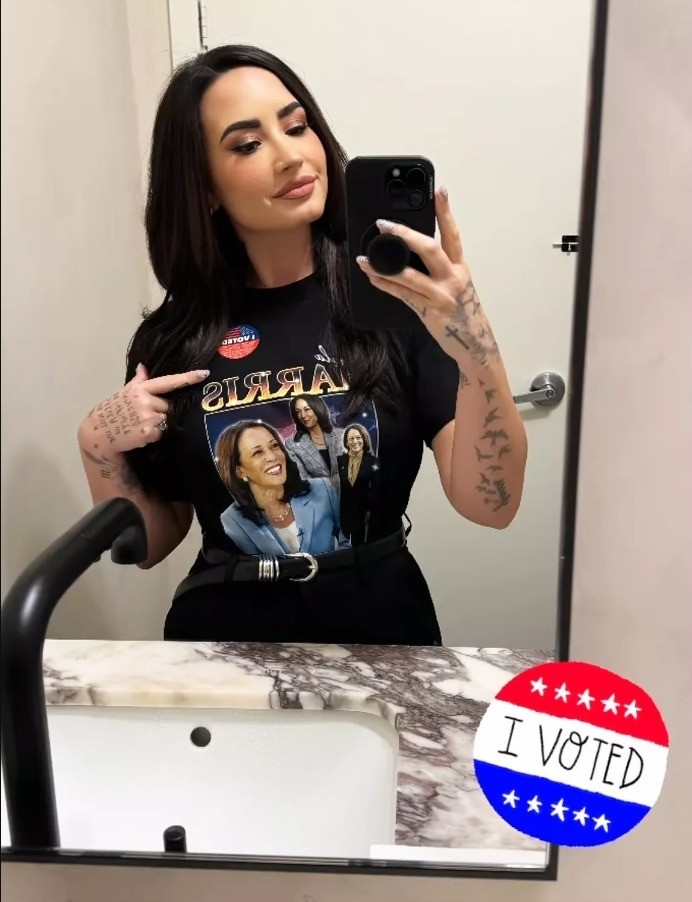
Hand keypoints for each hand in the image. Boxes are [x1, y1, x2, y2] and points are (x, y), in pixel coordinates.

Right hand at [79, 364, 208, 453]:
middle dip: (161, 410)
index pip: (168, 381)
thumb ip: (138, 381)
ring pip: (166, 419)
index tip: (204, 373)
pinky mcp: (150, 432)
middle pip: (169, 405)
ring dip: (158, 423)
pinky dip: (154, 434)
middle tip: (143, 415)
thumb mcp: (124, 393)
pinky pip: (162, 432)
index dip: (187, 378)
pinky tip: (140, 433)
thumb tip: (143, 366)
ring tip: (140, 424)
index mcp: (140, 388)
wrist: (99, 433)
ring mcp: (148, 417)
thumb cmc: (113, 411)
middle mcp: (145, 400)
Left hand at [356, 188, 499, 367]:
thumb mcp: (456, 284)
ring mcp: (441, 295)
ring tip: (365, 259)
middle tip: (384, 224)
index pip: (453, 234)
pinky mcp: (429, 311)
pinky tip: (372, 277)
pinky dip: (386, 285)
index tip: (439, 191)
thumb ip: (440, 268)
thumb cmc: (461, 311)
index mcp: (460, 267)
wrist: (472, 342)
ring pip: (410, 275)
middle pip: (430, 249)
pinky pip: (403, 295)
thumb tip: (412, 248)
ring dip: (384, 266)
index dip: (445, 212)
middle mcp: (453, 278)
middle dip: (405, 235)